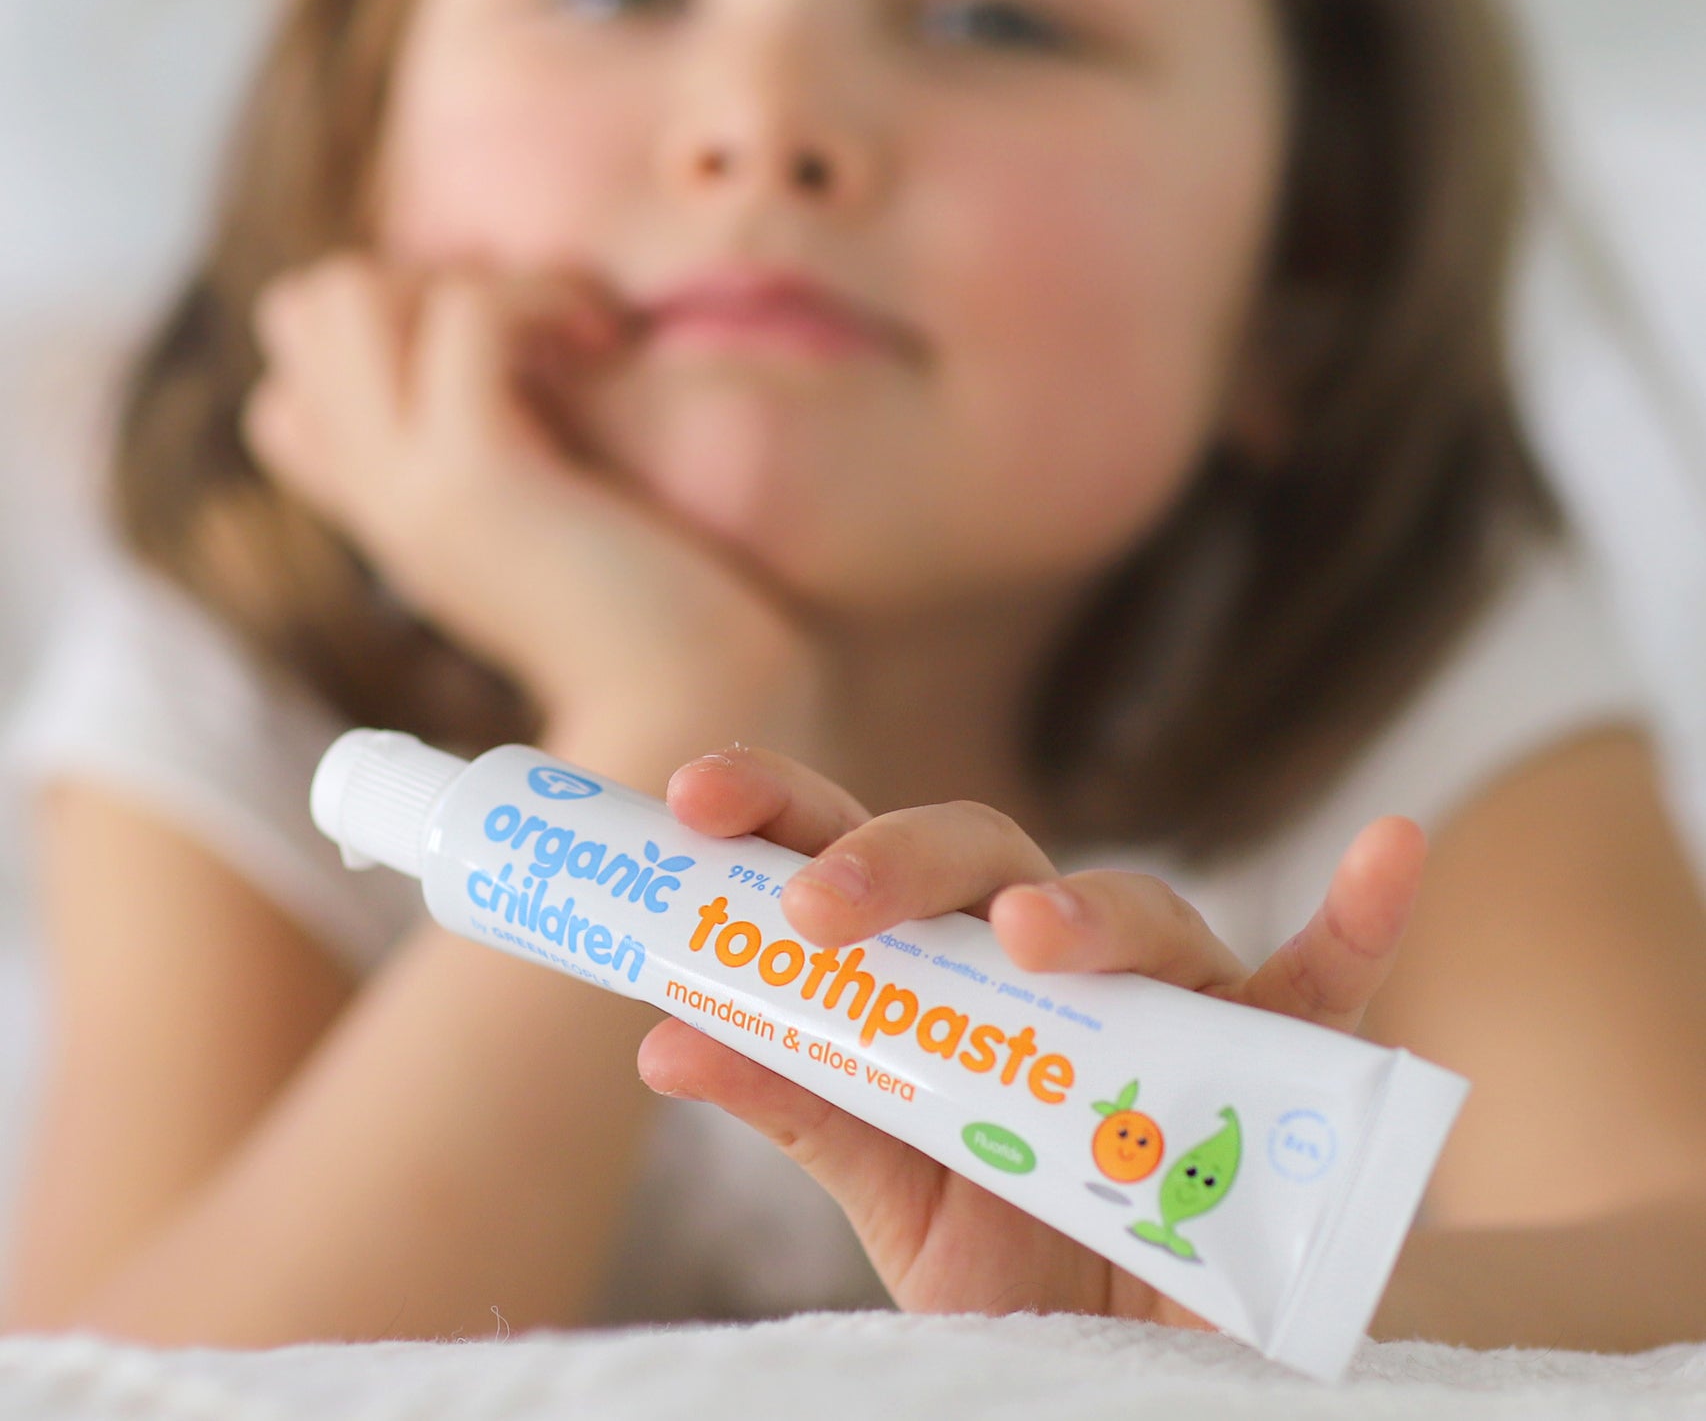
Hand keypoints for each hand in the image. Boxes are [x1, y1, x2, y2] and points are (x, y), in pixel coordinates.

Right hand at [241, 254, 825, 756]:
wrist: (697, 708)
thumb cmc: (656, 613)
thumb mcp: (553, 523)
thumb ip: (513, 459)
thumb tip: (533, 372)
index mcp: (390, 511)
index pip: (288, 389)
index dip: (385, 336)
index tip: (507, 357)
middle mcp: (377, 496)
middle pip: (301, 310)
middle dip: (422, 271)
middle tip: (538, 327)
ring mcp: (410, 487)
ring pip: (343, 293)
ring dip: (473, 275)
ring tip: (571, 330)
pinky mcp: (474, 477)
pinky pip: (460, 313)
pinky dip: (537, 295)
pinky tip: (604, 342)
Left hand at [638, 745, 1425, 1322]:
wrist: (1137, 1363)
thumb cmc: (1011, 1250)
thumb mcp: (891, 1185)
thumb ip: (799, 1105)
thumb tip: (663, 1036)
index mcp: (945, 969)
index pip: (860, 852)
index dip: (782, 805)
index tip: (692, 799)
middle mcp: (1054, 961)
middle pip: (984, 855)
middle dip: (900, 859)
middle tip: (822, 910)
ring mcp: (1169, 1004)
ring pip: (1138, 911)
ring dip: (1088, 911)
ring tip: (1030, 943)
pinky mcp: (1280, 1071)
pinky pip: (1335, 984)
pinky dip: (1363, 916)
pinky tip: (1388, 851)